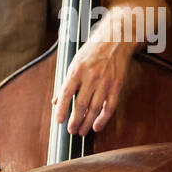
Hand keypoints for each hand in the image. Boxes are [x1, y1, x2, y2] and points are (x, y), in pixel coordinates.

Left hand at [52, 17, 139, 135]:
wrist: (116, 39)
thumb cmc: (92, 51)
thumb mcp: (74, 63)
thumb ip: (66, 83)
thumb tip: (55, 101)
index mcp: (76, 71)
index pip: (66, 94)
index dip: (61, 109)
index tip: (58, 121)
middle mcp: (91, 77)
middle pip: (81, 105)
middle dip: (75, 121)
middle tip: (71, 130)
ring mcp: (105, 82)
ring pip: (95, 108)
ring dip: (87, 123)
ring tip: (82, 132)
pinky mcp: (117, 85)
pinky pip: (110, 106)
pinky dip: (104, 118)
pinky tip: (98, 126)